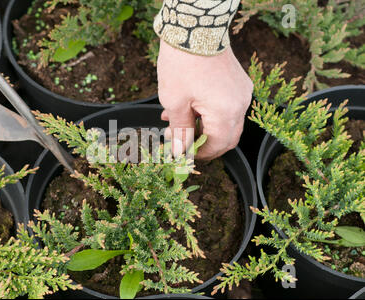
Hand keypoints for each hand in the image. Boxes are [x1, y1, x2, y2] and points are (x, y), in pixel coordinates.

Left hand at [158, 40, 252, 159]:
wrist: (194, 28)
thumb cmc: (182, 64)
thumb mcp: (175, 102)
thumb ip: (181, 131)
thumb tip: (180, 152)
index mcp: (226, 112)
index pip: (217, 145)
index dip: (200, 153)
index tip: (183, 152)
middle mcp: (240, 104)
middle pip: (227, 137)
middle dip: (204, 143)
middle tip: (182, 140)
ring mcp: (242, 92)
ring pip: (227, 122)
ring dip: (205, 127)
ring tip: (178, 121)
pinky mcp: (239, 82)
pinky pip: (229, 106)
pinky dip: (211, 112)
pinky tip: (190, 107)